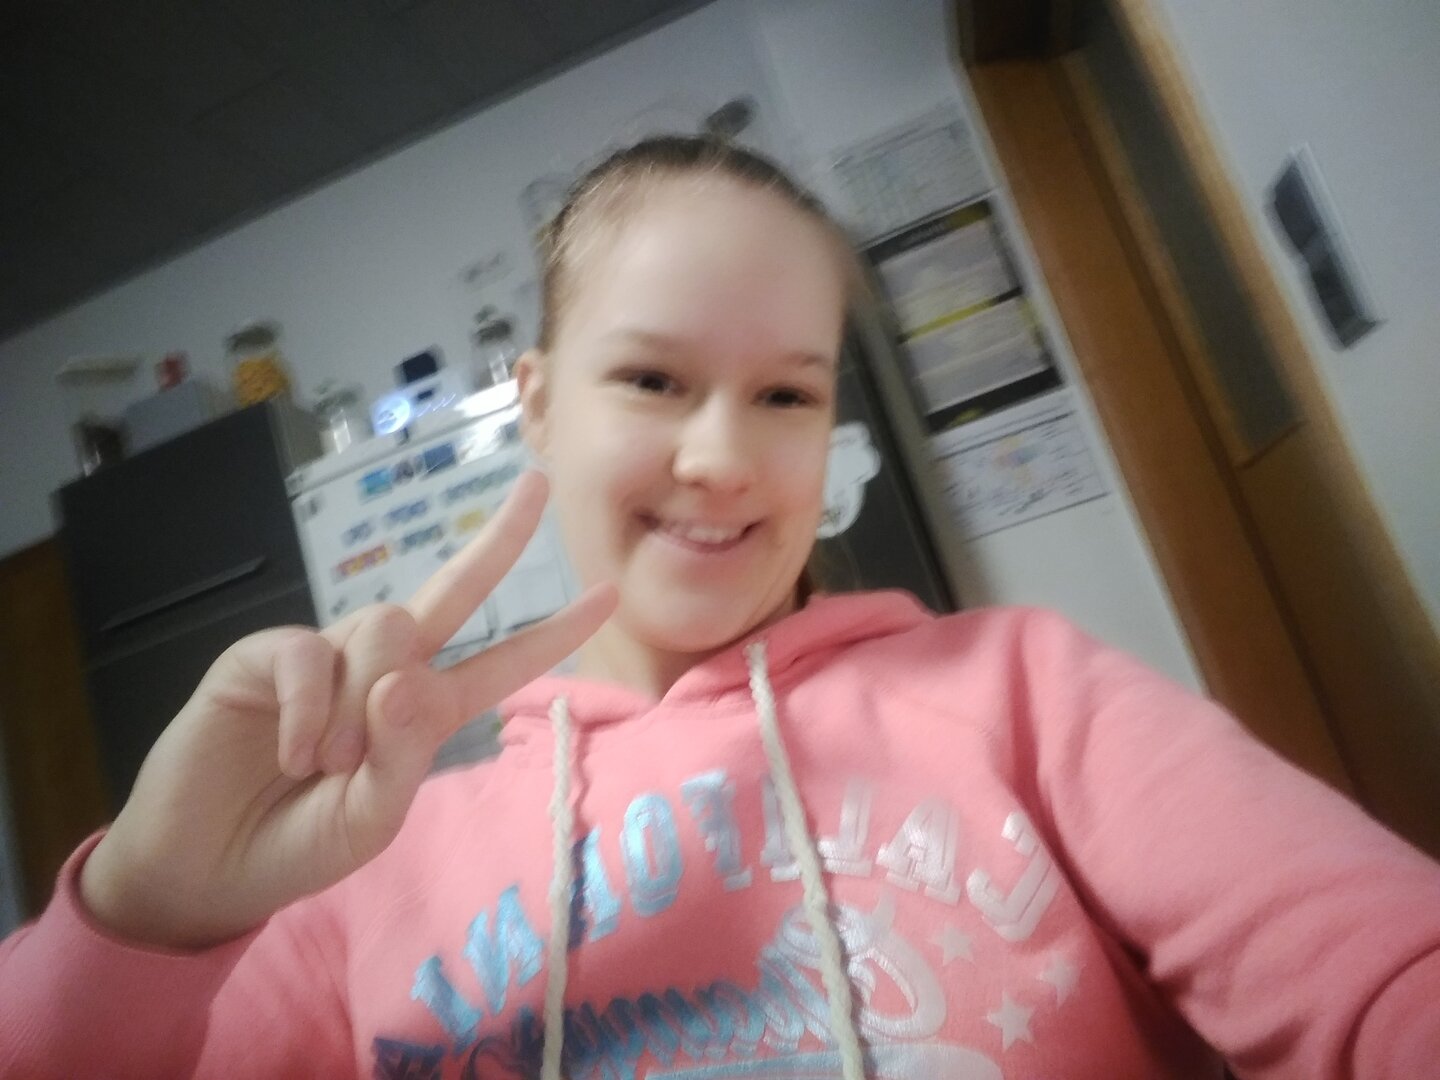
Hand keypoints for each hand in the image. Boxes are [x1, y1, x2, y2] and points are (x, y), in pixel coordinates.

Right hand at [79, 471, 614, 948]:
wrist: (204, 867)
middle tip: (541, 481)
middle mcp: (385, 669)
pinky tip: (293, 754)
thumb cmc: (297, 844)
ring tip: (328, 766)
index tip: (608, 593)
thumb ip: (401, 756)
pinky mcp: (266, 654)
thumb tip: (404, 678)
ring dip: (364, 708)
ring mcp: (328, 654)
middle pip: (455, 589)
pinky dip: (310, 712)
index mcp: (426, 710)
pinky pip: (310, 654)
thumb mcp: (370, 819)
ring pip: (386, 628)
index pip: (502, 661)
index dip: (555, 631)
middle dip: (501, 537)